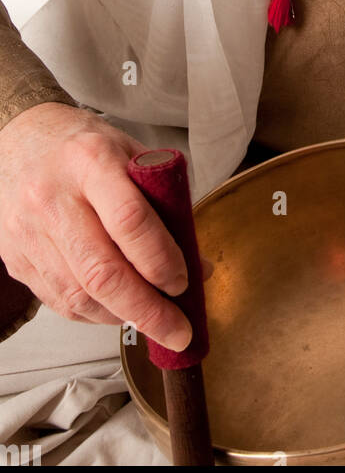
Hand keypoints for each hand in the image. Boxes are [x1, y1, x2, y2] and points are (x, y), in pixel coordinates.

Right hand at [0, 102, 194, 349]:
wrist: (16, 141)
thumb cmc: (80, 147)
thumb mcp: (129, 152)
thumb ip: (163, 201)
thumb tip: (198, 262)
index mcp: (90, 161)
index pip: (129, 220)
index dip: (161, 259)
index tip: (185, 281)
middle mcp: (54, 198)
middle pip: (102, 271)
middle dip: (147, 311)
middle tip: (179, 331)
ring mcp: (29, 232)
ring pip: (80, 296)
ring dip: (123, 317)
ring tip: (153, 320)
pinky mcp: (17, 259)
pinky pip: (60, 301)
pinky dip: (95, 314)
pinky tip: (118, 310)